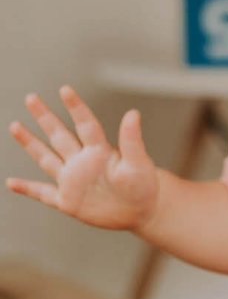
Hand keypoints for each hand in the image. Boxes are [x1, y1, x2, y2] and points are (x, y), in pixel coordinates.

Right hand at [6, 86, 158, 230]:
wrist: (141, 210)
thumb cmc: (143, 185)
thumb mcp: (139, 163)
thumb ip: (132, 140)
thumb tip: (133, 113)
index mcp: (100, 151)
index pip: (85, 124)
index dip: (76, 107)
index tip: (65, 89)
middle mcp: (82, 162)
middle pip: (59, 135)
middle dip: (45, 116)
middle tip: (31, 97)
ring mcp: (72, 181)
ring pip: (46, 158)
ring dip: (31, 143)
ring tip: (15, 125)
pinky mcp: (68, 202)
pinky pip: (43, 194)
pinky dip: (27, 189)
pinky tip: (11, 182)